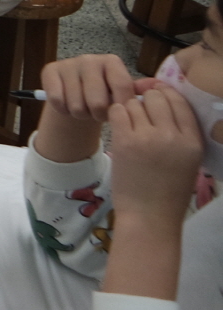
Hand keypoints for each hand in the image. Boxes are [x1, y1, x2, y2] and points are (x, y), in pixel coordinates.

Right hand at [43, 54, 135, 121]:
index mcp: (111, 62)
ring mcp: (68, 64)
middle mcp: (89, 59)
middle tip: (97, 113)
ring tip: (84, 110)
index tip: (119, 113)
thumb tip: (157, 89)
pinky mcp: (49, 71)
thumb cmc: (104, 93)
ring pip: (77, 105)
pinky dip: (63, 110)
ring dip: (80, 114)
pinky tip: (67, 105)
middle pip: (97, 101)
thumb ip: (137, 93)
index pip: (122, 87)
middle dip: (98, 115)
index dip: (122, 106)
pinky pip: (57, 100)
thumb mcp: (122, 92)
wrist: (75, 91)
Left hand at [109, 86, 203, 221]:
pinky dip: (116, 116)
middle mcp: (173, 136)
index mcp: (193, 141)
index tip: (155, 96)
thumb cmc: (168, 190)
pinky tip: (119, 128)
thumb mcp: (188, 160)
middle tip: (140, 114)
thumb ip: (180, 133)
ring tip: (130, 127)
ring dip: (129, 110)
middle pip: (156, 97)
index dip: (165, 93)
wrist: (150, 216)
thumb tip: (162, 99)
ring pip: (134, 103)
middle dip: (145, 100)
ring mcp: (148, 138)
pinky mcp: (125, 141)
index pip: (179, 101)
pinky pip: (117, 111)